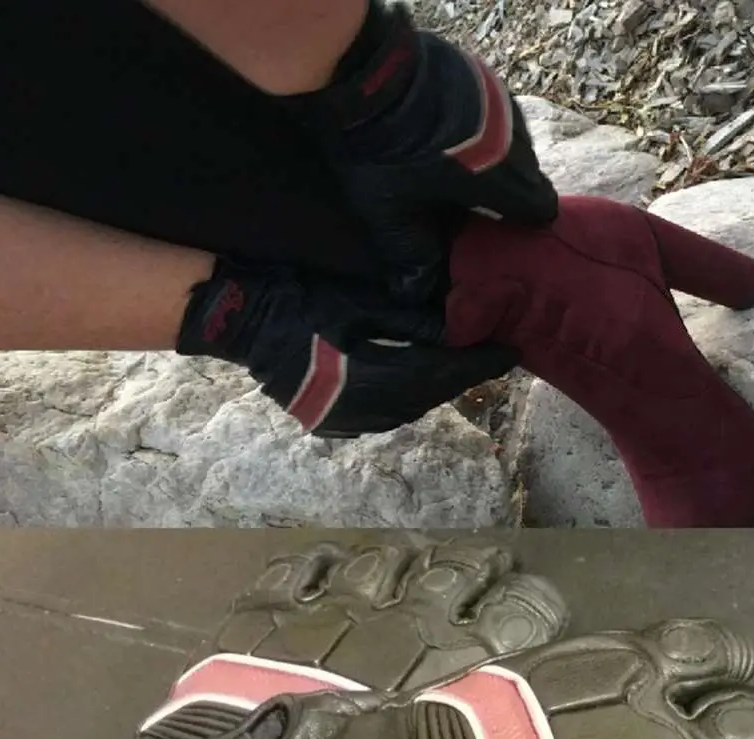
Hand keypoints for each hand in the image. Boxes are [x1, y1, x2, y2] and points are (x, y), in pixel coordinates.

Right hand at [176, 258, 518, 434]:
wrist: (241, 319)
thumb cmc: (299, 299)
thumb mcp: (359, 299)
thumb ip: (410, 319)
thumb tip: (458, 326)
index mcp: (369, 379)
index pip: (440, 374)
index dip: (478, 364)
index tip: (511, 352)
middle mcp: (362, 412)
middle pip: (428, 396)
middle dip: (462, 376)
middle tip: (493, 355)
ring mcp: (345, 423)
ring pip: (409, 409)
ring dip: (437, 388)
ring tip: (464, 364)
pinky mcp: (334, 424)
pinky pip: (385, 414)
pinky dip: (409, 396)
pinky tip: (421, 379)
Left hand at [183, 538, 569, 693]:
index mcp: (463, 665)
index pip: (520, 610)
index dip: (533, 601)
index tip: (539, 602)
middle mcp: (407, 625)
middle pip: (456, 573)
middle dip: (481, 565)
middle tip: (491, 563)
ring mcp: (332, 613)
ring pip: (381, 559)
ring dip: (404, 555)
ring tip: (417, 555)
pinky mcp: (267, 617)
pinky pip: (297, 569)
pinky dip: (319, 562)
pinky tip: (332, 559)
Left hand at [301, 2, 557, 300]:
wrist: (366, 73)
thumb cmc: (380, 151)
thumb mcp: (389, 212)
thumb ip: (410, 255)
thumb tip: (416, 293)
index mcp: (498, 178)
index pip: (542, 207)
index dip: (528, 223)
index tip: (507, 231)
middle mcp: (511, 139)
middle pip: (531, 175)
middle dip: (512, 192)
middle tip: (480, 205)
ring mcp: (501, 103)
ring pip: (517, 143)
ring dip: (499, 159)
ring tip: (466, 170)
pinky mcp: (485, 78)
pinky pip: (500, 114)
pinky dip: (486, 130)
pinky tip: (456, 136)